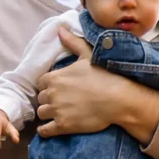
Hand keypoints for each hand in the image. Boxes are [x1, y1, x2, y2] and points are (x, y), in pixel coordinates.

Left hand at [37, 37, 158, 142]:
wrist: (118, 98)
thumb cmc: (104, 75)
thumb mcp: (88, 55)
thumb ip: (72, 42)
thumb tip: (59, 28)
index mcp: (55, 77)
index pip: (40, 83)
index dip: (47, 86)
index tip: (56, 89)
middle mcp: (52, 93)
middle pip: (40, 98)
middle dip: (48, 100)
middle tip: (59, 102)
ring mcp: (57, 110)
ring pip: (42, 113)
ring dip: (47, 114)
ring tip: (58, 114)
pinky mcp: (63, 126)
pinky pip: (45, 130)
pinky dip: (45, 130)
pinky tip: (50, 128)